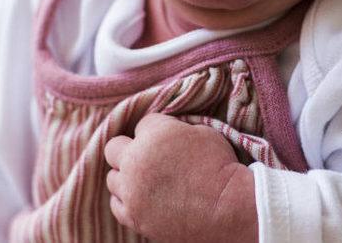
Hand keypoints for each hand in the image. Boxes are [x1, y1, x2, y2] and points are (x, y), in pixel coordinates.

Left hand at [104, 114, 256, 242]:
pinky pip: (117, 205)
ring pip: (112, 178)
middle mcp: (135, 162)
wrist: (229, 210)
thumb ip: (176, 128)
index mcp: (154, 135)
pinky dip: (126, 200)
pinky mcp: (134, 217)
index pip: (142, 124)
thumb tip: (167, 130)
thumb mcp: (204, 132)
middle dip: (129, 149)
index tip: (171, 140)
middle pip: (114, 148)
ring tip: (146, 180)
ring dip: (126, 176)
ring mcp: (132, 192)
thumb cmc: (221, 168)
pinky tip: (142, 198)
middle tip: (148, 157)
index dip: (158, 130)